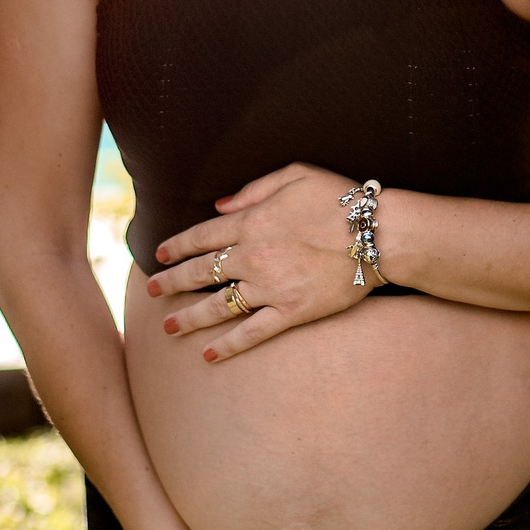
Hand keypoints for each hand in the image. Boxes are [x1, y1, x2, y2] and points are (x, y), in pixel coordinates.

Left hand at [149, 162, 372, 361]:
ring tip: (168, 327)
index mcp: (252, 222)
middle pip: (201, 272)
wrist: (377, 234)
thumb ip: (253, 190)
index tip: (160, 255)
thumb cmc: (339, 200)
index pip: (202, 237)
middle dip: (172, 282)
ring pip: (219, 306)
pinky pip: (251, 333)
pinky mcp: (291, 312)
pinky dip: (228, 345)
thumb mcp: (295, 175)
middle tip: (151, 291)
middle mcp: (253, 256)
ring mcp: (270, 287)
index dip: (177, 246)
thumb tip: (219, 207)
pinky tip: (209, 354)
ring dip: (190, 317)